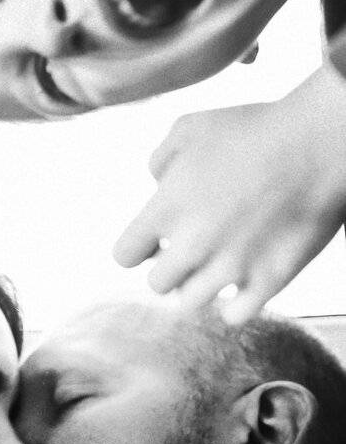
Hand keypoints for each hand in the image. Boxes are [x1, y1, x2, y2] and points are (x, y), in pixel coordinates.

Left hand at [112, 66, 345, 323]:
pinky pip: (235, 315)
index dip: (138, 248)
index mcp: (166, 208)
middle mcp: (192, 244)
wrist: (317, 143)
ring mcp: (232, 266)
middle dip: (169, 268)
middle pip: (157, 284)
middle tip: (191, 250)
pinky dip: (234, 304)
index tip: (154, 240)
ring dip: (199, 286)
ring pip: (191, 303)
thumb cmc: (254, 129)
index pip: (125, 255)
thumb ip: (160, 160)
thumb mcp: (190, 127)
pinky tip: (242, 282)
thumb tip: (157, 185)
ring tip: (216, 265)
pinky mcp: (270, 280)